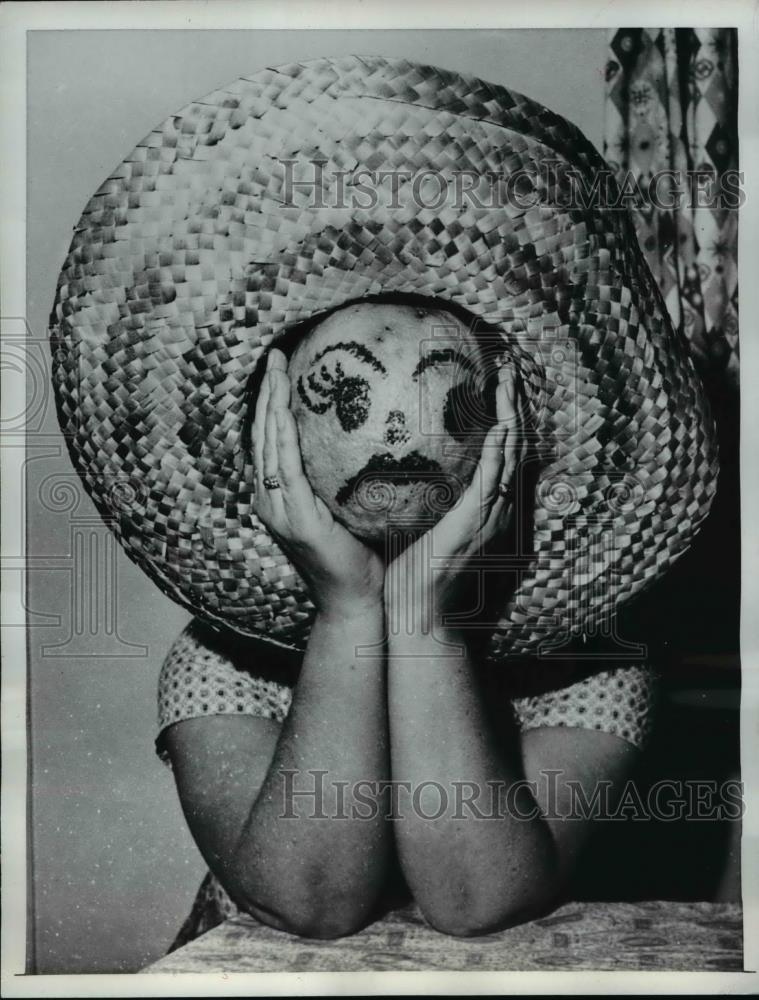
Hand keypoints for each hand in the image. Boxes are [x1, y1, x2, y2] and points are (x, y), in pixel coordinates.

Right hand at [253, 349, 384, 616]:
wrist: (356, 601)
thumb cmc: (363, 558)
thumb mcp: (355, 509)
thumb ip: (356, 477)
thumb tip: (387, 436)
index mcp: (283, 497)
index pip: (274, 441)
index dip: (273, 404)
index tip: (283, 368)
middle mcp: (271, 500)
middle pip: (262, 435)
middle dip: (265, 393)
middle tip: (275, 354)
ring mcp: (277, 509)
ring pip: (267, 444)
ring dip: (269, 403)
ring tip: (275, 368)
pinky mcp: (292, 517)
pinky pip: (284, 466)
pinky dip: (281, 433)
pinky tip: (286, 407)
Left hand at [385, 362, 525, 623]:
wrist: (417, 612)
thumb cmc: (407, 572)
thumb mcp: (409, 521)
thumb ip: (405, 491)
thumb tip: (376, 456)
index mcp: (478, 505)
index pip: (495, 450)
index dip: (499, 414)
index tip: (492, 380)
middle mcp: (491, 505)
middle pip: (512, 444)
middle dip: (513, 403)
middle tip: (509, 364)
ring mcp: (487, 513)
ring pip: (509, 454)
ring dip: (512, 414)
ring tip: (509, 378)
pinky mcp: (474, 521)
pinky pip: (491, 478)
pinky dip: (499, 448)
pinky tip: (499, 421)